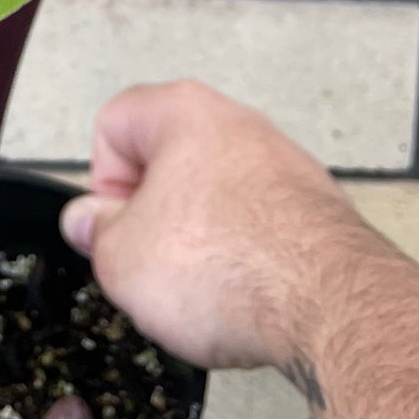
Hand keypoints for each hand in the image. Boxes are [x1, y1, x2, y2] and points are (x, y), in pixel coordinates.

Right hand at [59, 80, 371, 372]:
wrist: (329, 307)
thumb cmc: (231, 266)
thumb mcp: (121, 259)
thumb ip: (93, 232)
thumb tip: (89, 220)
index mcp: (183, 111)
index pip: (113, 124)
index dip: (102, 184)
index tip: (114, 229)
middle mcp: (238, 123)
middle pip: (168, 161)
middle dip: (154, 215)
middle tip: (151, 263)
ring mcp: (284, 164)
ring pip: (215, 196)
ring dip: (200, 239)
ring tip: (202, 289)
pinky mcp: (317, 210)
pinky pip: (259, 228)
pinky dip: (245, 258)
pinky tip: (245, 297)